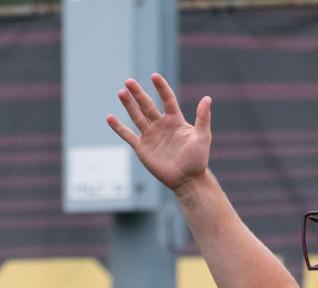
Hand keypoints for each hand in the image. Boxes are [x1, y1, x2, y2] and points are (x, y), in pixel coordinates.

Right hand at [106, 74, 211, 192]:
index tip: (154, 76)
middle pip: (147, 105)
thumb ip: (203, 118)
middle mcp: (161, 125)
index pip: (167, 99)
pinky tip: (110, 117)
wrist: (187, 180)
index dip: (161, 88)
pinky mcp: (142, 148)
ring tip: (121, 93)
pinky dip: (118, 127)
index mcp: (175, 120)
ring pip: (137, 116)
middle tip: (129, 81)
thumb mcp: (203, 137)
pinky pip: (128, 135)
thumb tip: (207, 98)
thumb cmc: (198, 159)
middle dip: (138, 93)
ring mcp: (150, 135)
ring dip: (129, 105)